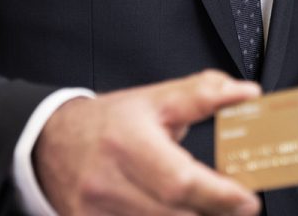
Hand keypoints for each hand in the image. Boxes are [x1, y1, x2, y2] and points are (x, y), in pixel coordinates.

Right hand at [34, 69, 261, 215]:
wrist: (49, 142)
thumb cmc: (109, 121)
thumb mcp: (154, 99)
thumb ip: (202, 95)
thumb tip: (247, 93)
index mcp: (129, 142)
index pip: (180, 180)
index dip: (219, 195)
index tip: (248, 199)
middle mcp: (109, 181)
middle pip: (174, 213)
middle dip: (215, 213)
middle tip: (242, 205)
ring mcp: (95, 211)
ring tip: (213, 209)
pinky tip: (182, 212)